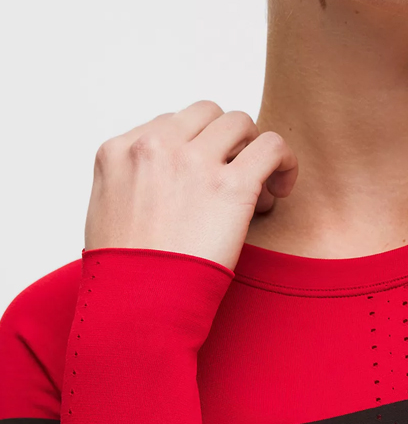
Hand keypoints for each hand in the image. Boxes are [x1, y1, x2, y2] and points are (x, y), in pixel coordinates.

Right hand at [83, 100, 297, 272]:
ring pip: (240, 122)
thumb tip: (170, 170)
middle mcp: (155, 146)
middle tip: (233, 177)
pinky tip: (280, 188)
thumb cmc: (125, 273)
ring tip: (256, 189)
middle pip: (207, 114)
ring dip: (252, 150)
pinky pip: (272, 146)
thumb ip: (134, 176)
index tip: (203, 179)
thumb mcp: (108, 208)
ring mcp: (193, 162)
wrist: (136, 309)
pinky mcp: (232, 184)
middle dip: (225, 142)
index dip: (195, 149)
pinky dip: (283, 161)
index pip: (170, 124)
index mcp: (119, 150)